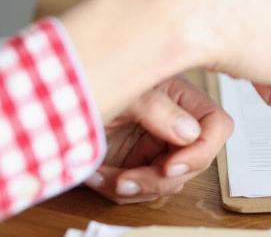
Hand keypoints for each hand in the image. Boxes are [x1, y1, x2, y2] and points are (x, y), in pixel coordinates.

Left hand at [85, 77, 232, 203]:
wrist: (51, 105)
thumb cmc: (87, 85)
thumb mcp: (125, 95)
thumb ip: (159, 110)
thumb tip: (190, 132)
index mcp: (180, 98)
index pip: (217, 125)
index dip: (203, 150)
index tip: (170, 166)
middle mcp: (174, 123)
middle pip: (195, 162)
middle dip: (161, 178)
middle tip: (129, 180)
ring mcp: (156, 146)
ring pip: (170, 182)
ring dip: (138, 188)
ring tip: (108, 178)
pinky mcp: (137, 165)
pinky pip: (143, 189)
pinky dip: (119, 190)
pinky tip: (97, 176)